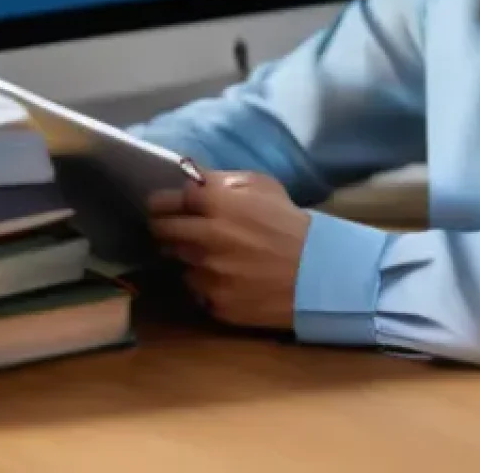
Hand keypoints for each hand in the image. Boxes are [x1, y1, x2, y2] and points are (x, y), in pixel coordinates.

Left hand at [147, 169, 311, 330]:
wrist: (318, 272)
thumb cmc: (289, 222)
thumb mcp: (262, 186)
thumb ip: (222, 180)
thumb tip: (192, 175)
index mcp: (216, 203)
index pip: (165, 200)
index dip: (163, 203)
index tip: (162, 206)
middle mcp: (204, 238)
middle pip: (161, 231)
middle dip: (163, 227)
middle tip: (173, 229)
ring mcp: (208, 274)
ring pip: (179, 262)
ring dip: (189, 257)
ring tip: (213, 254)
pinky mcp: (215, 304)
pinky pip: (197, 291)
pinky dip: (206, 284)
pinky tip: (228, 278)